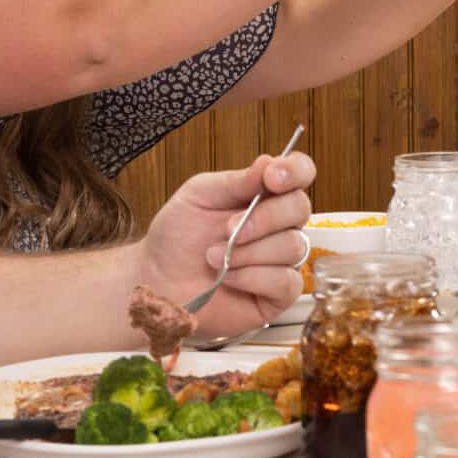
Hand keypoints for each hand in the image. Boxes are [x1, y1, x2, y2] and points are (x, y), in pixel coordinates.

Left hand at [136, 149, 316, 336]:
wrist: (158, 279)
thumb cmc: (177, 237)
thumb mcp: (198, 196)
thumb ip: (235, 181)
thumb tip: (268, 162)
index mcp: (263, 196)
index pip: (299, 173)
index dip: (295, 171)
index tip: (271, 178)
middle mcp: (277, 226)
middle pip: (300, 208)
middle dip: (263, 218)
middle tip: (228, 228)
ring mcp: (281, 260)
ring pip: (293, 246)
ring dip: (249, 252)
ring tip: (214, 257)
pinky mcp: (279, 295)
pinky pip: (286, 281)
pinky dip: (253, 277)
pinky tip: (229, 278)